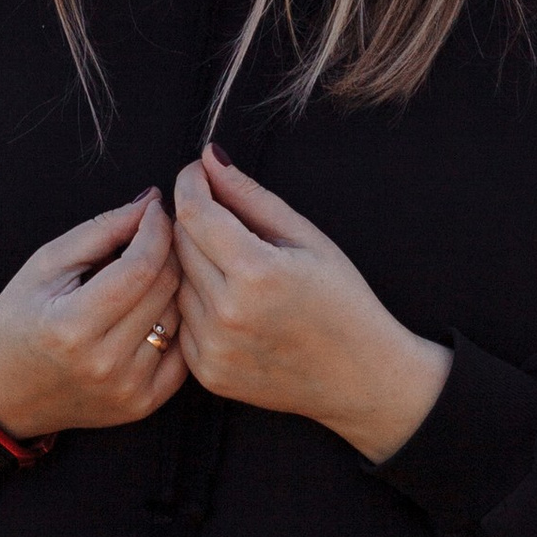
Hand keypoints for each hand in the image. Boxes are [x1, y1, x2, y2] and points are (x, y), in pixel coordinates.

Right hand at [0, 192, 188, 438]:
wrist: (3, 396)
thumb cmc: (16, 324)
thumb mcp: (43, 267)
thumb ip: (98, 232)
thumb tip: (149, 204)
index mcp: (73, 327)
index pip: (140, 267)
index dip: (156, 229)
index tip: (156, 210)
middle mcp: (105, 363)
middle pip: (166, 288)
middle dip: (168, 250)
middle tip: (155, 234)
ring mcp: (128, 389)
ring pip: (179, 316)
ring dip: (171, 285)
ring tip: (147, 272)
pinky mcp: (142, 404)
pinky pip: (182, 351)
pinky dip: (173, 324)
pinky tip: (152, 310)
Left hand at [170, 148, 451, 463]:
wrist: (360, 378)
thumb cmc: (343, 300)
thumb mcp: (306, 238)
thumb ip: (251, 196)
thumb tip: (208, 158)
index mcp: (256, 273)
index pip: (194, 212)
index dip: (189, 182)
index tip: (196, 171)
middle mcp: (226, 313)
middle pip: (180, 243)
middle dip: (193, 217)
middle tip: (220, 212)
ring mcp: (213, 348)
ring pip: (176, 280)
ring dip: (193, 260)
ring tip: (231, 260)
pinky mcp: (207, 372)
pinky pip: (182, 318)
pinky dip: (196, 300)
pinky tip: (230, 299)